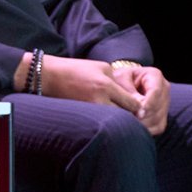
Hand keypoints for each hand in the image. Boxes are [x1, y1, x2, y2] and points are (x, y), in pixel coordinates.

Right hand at [29, 55, 143, 115]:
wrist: (49, 77)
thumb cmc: (76, 69)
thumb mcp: (100, 67)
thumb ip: (116, 81)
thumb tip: (128, 96)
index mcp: (106, 86)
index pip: (132, 104)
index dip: (139, 109)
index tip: (142, 111)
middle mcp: (99, 100)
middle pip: (125, 117)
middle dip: (132, 119)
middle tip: (137, 121)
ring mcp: (90, 110)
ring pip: (112, 123)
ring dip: (119, 123)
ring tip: (123, 123)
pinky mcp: (82, 116)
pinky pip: (100, 124)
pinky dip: (105, 124)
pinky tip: (107, 124)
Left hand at [113, 63, 170, 134]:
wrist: (121, 84)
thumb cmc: (119, 80)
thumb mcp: (120, 80)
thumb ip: (128, 92)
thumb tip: (138, 110)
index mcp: (155, 76)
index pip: (156, 92)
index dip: (148, 105)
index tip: (138, 115)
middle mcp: (164, 88)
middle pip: (159, 107)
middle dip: (144, 117)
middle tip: (129, 123)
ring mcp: (165, 102)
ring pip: (159, 119)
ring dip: (145, 125)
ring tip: (130, 127)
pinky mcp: (162, 115)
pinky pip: (159, 127)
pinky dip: (148, 130)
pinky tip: (135, 130)